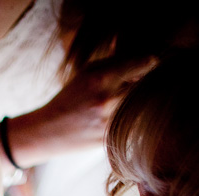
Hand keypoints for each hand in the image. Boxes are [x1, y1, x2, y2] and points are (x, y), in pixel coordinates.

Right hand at [9, 55, 155, 163]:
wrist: (47, 133)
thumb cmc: (68, 100)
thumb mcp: (85, 74)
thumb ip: (111, 62)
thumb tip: (134, 52)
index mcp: (101, 78)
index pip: (142, 64)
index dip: (150, 63)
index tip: (152, 64)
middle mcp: (107, 100)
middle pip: (145, 86)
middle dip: (147, 84)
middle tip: (145, 84)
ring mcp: (109, 122)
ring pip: (139, 108)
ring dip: (139, 104)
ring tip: (130, 102)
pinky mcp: (109, 140)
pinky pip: (130, 127)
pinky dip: (131, 121)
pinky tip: (123, 119)